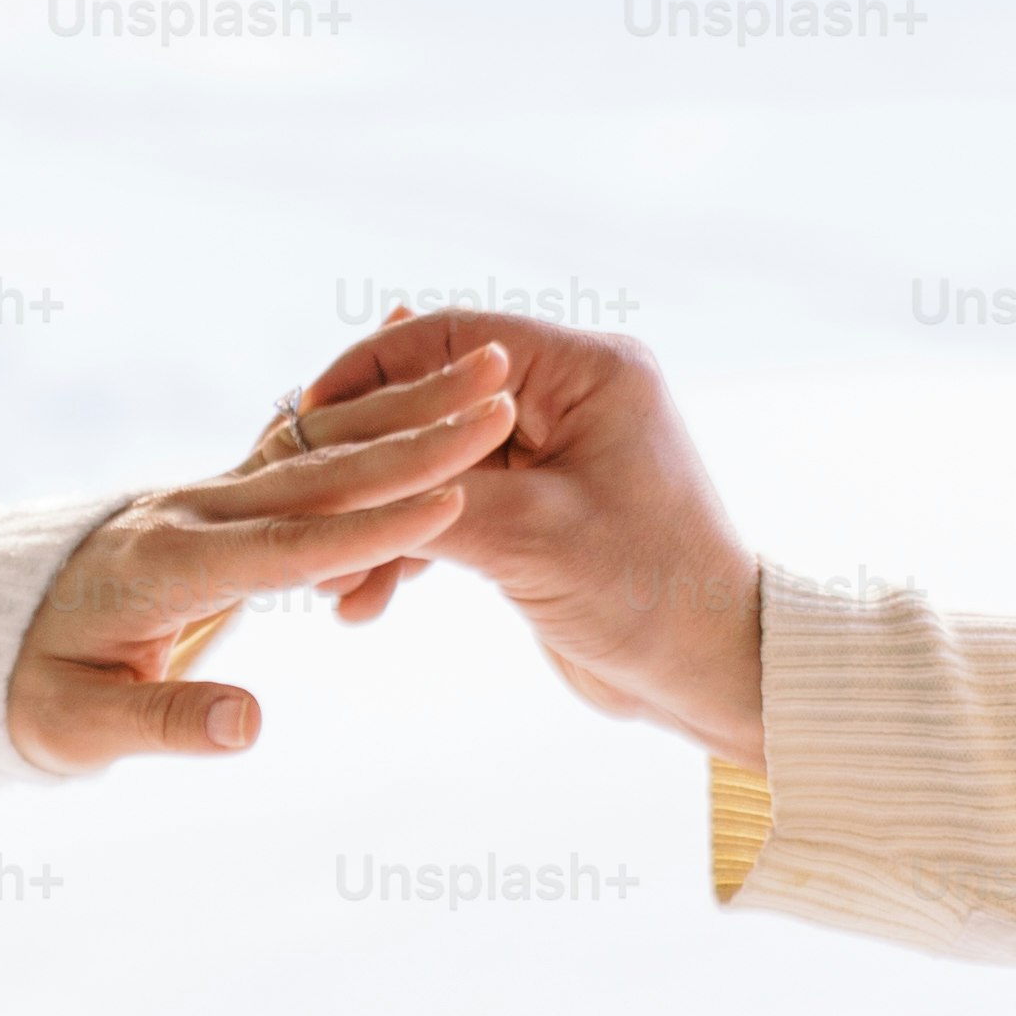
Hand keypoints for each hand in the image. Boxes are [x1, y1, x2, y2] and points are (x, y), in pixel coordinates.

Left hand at [5, 342, 514, 766]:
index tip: (449, 505)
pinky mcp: (224, 494)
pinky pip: (312, 450)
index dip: (366, 532)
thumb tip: (250, 726)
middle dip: (416, 439)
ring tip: (495, 375)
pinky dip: (379, 417)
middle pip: (321, 474)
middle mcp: (195, 514)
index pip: (284, 549)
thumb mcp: (76, 726)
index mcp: (167, 568)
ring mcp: (210, 495)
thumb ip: (163, 722)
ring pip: (325, 447)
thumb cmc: (29, 686)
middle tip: (500, 401)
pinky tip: (438, 392)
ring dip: (412, 410)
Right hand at [292, 309, 765, 760]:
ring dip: (381, 519)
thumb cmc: (651, 593)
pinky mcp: (535, 508)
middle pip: (434, 401)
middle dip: (368, 464)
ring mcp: (549, 453)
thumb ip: (434, 493)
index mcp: (587, 370)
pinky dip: (410, 547)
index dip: (371, 373)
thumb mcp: (531, 538)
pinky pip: (452, 507)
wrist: (713, 674)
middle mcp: (568, 397)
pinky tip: (362, 599)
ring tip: (332, 580)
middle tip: (301, 503)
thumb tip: (338, 475)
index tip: (306, 419)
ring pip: (433, 462)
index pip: (456, 341)